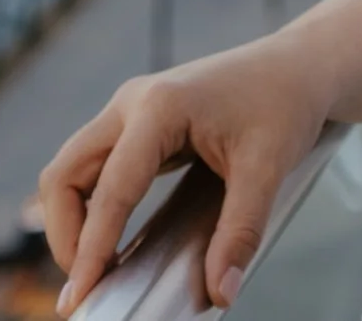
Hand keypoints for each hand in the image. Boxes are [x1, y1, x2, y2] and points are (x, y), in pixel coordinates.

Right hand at [38, 28, 333, 314]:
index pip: (112, 189)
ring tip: (95, 268)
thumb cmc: (284, 104)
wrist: (296, 66)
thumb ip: (240, 232)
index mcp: (160, 107)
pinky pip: (93, 165)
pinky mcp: (136, 121)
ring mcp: (129, 109)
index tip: (80, 295)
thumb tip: (220, 292)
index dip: (92, 247)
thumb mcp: (269, 168)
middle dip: (67, 234)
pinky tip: (108, 237)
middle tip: (87, 284)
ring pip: (70, 168)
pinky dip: (90, 204)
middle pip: (65, 174)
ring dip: (72, 219)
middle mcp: (132, 102)